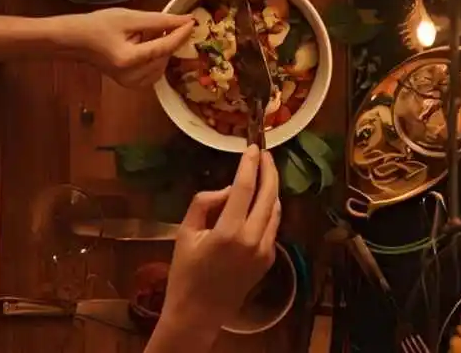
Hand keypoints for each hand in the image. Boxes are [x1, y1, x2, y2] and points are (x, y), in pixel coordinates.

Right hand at [60, 8, 194, 88]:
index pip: (165, 47)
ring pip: (162, 66)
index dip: (181, 33)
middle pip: (165, 57)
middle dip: (170, 40)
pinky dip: (156, 58)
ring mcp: (131, 83)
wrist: (75, 40)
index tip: (193, 21)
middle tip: (167, 23)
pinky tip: (147, 45)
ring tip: (150, 33)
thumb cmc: (98, 25)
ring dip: (163, 49)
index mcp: (130, 60)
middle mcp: (132, 77)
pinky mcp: (130, 83)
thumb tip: (185, 21)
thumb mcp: (130, 18)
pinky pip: (153, 71)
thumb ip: (159, 21)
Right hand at [162, 146, 281, 333]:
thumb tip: (227, 190)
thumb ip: (205, 203)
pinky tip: (261, 201)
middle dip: (269, 170)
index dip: (250, 164)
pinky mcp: (269, 259)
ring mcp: (265, 250)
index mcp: (229, 231)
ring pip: (275, 210)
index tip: (253, 147)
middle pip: (269, 194)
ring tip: (264, 173)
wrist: (199, 312)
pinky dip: (269, 209)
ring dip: (271, 189)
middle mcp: (253, 239)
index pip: (245, 187)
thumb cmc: (185, 273)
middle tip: (265, 155)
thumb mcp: (185, 232)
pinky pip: (273, 226)